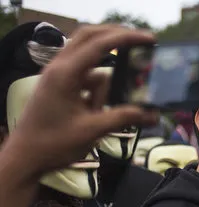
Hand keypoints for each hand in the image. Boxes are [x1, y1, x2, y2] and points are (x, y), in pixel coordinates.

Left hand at [0, 25, 158, 206]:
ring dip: (104, 84)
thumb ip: (123, 117)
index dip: (126, 37)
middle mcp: (59, 68)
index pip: (99, 44)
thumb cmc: (54, 143)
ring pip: (91, 65)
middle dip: (116, 39)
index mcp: (65, 73)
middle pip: (90, 38)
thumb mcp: (92, 130)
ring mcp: (58, 76)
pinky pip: (86, 80)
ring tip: (100, 112)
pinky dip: (97, 92)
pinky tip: (96, 113)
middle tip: (141, 44)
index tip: (149, 39)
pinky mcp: (60, 87)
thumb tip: (153, 114)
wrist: (26, 157)